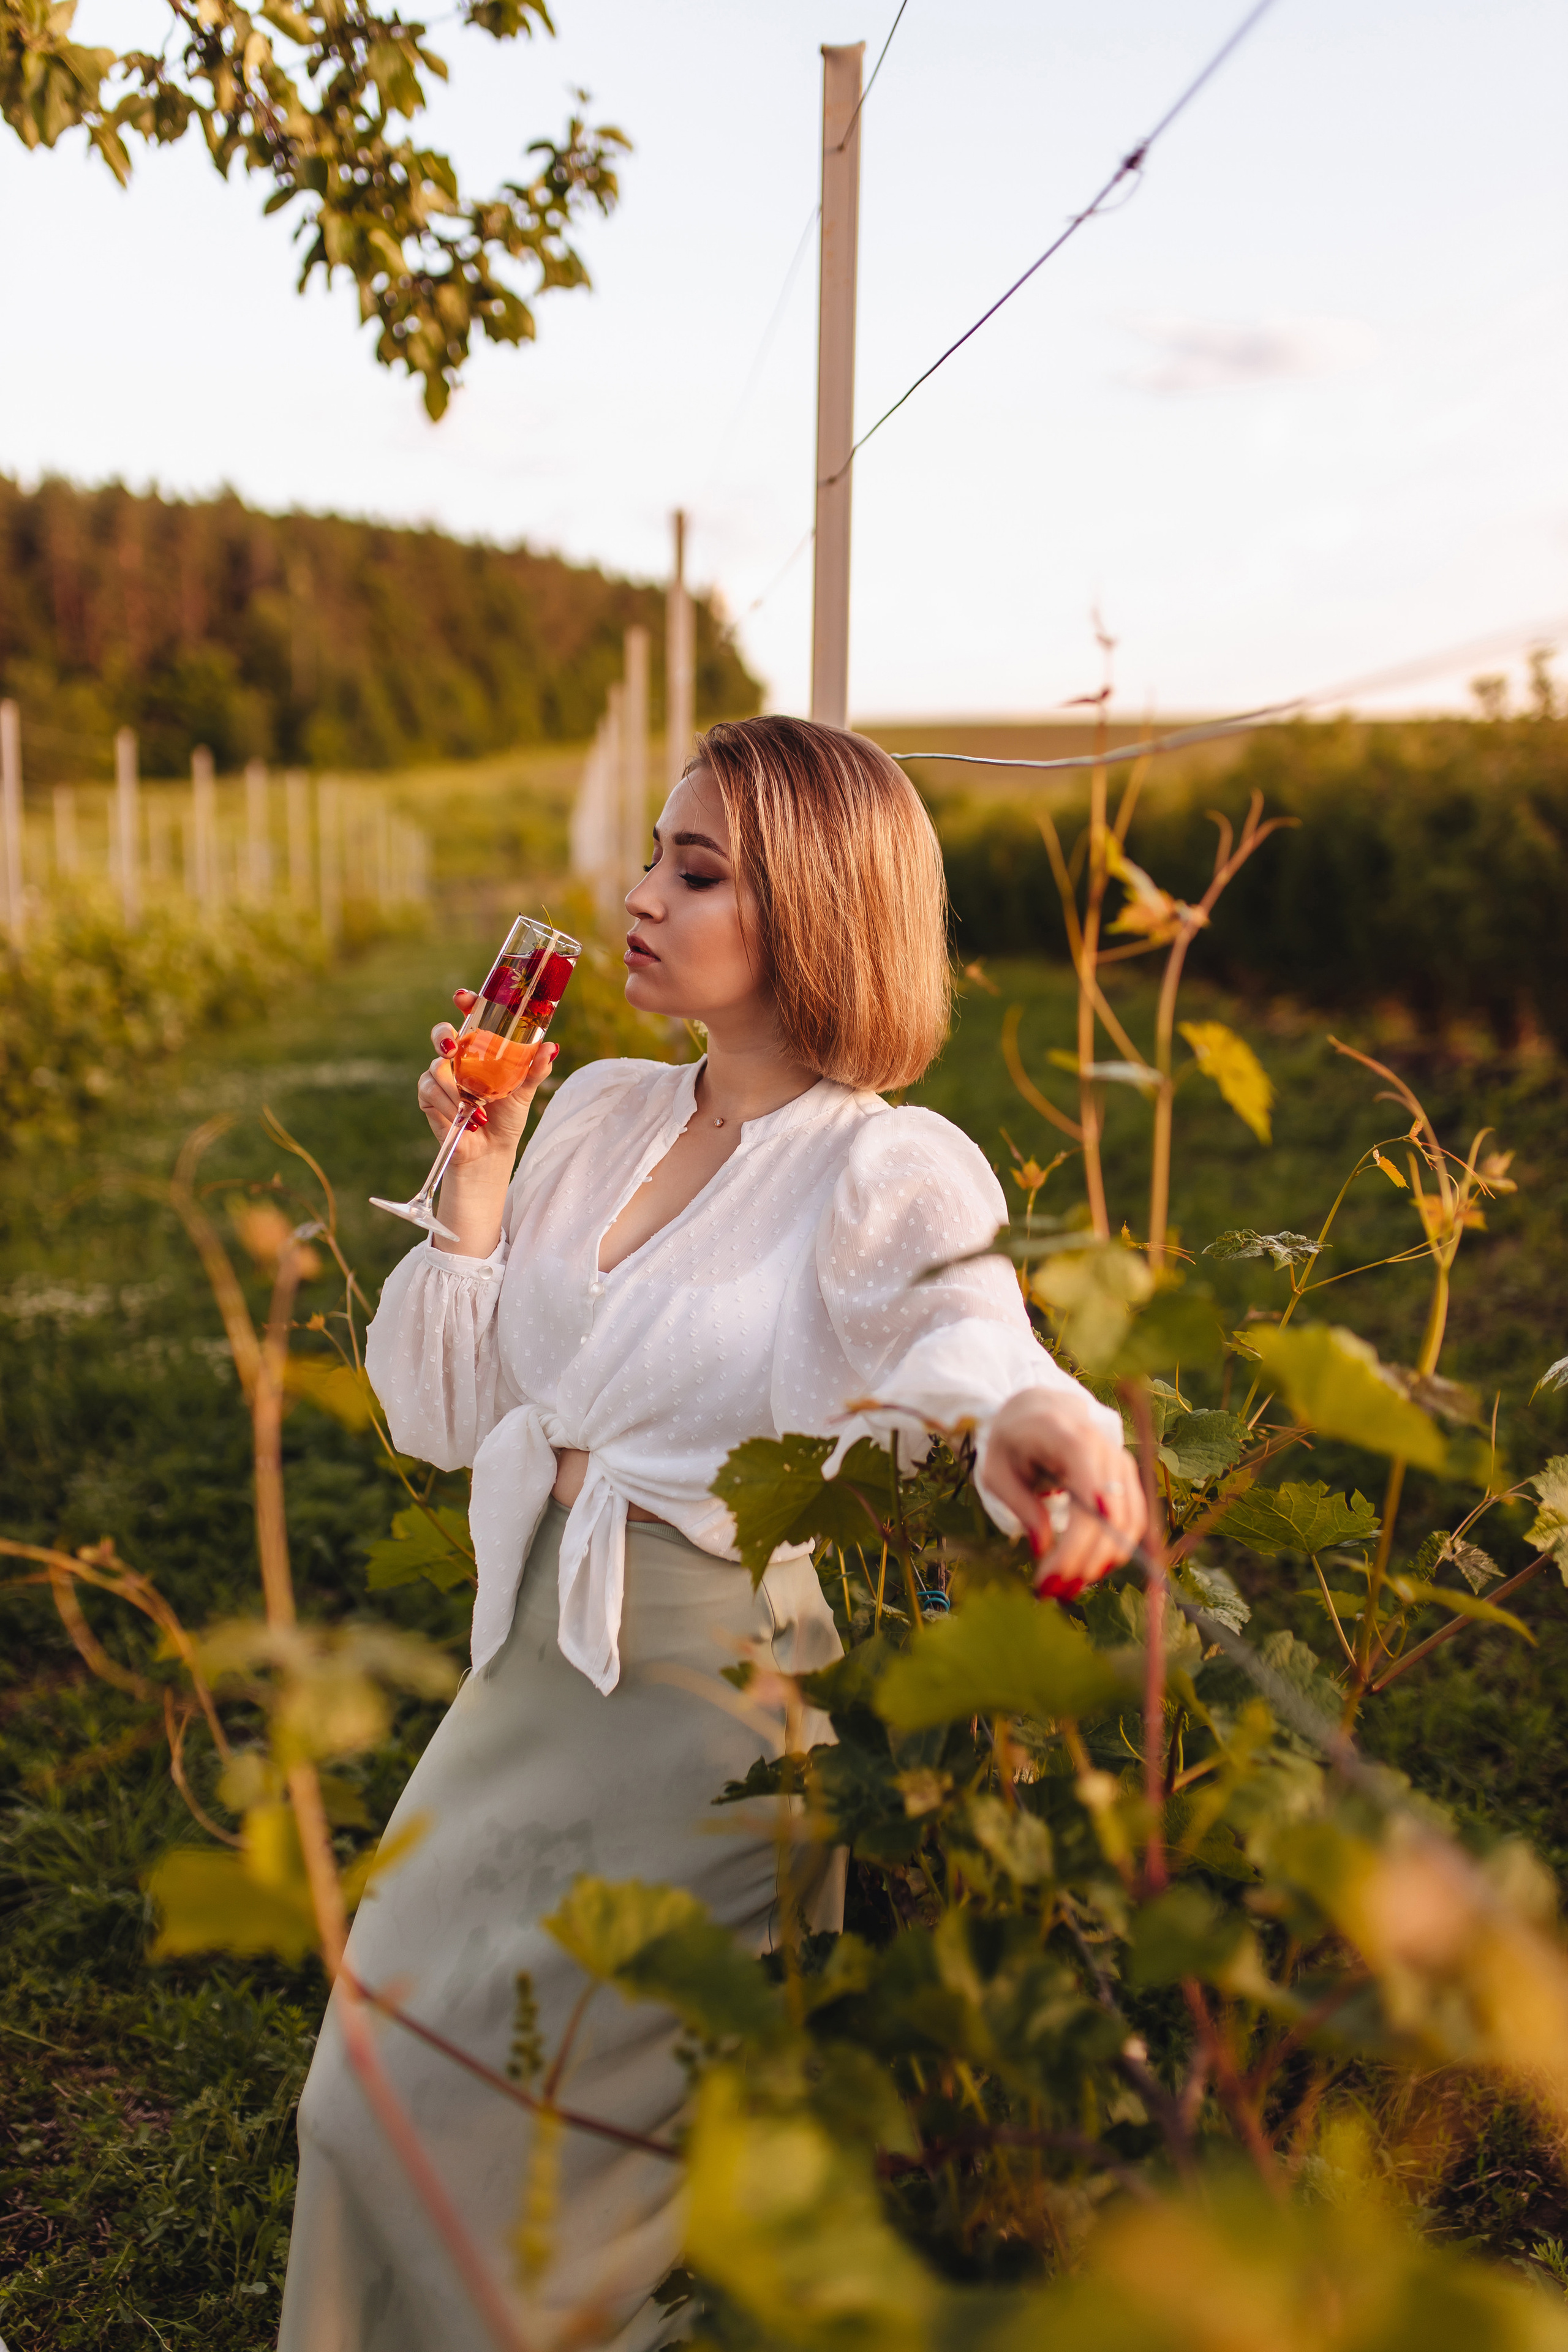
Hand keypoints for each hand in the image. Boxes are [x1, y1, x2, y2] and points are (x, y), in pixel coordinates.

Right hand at [417, 987, 556, 1174]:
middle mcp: (459, 1058)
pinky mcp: (429, 1096)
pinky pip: (430, 1089)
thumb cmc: (508, 1116)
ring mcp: (441, 1076)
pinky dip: (448, 1104)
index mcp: (481, 1049)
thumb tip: (551, 1047)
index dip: (465, 1002)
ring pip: (437, 1066)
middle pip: (442, 1034)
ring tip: (479, 1107)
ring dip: (456, 1088)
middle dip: (443, 1036)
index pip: (471, 1017)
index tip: (462, 998)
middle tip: (452, 1047)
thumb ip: (536, 1069)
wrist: (492, 1151)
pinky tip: (466, 1117)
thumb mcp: (526, 1091)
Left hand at [979, 1386, 1146, 1598]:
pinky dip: (1113, 1551)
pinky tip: (1087, 1570)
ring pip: (1128, 1524)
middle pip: (1109, 1513)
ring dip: (1100, 1563)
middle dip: (1083, 1559)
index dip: (1082, 1529)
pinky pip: (1133, 1523)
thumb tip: (1043, 1549)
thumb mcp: (999, 1470)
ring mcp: (1122, 1464)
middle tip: (1050, 1591)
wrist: (1044, 1411)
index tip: (1059, 1569)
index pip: (1086, 1479)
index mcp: (1066, 1435)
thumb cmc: (1014, 1441)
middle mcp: (1104, 1448)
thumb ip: (1021, 1505)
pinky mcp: (1129, 1481)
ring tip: (1065, 1587)